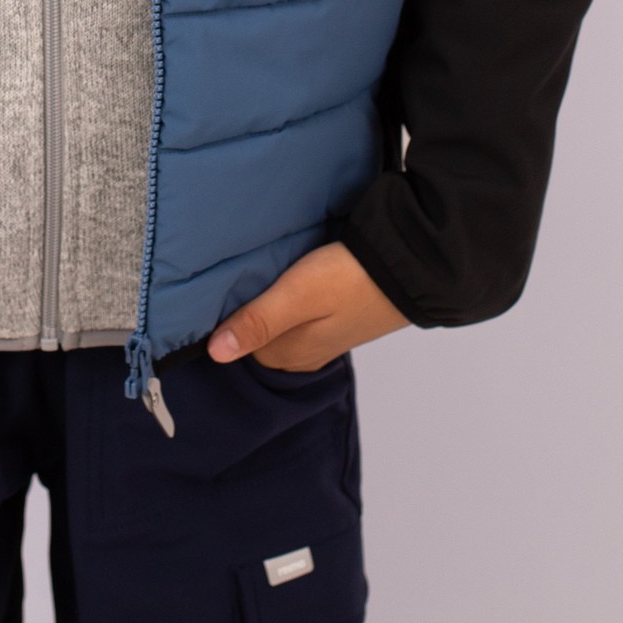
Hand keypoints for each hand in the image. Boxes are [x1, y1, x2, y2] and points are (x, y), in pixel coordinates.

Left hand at [207, 242, 407, 371]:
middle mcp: (303, 354)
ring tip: (264, 274)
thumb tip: (215, 353)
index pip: (238, 345)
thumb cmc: (348, 279)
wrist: (408, 267)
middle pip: (259, 336)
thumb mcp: (296, 295)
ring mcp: (324, 340)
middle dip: (249, 312)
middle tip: (242, 276)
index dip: (229, 318)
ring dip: (272, 305)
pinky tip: (293, 281)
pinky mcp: (339, 322)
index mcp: (288, 354)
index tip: (222, 289)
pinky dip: (293, 303)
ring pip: (281, 326)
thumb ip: (258, 321)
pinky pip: (301, 318)